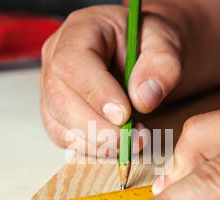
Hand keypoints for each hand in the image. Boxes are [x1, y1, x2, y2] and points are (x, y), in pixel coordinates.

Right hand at [39, 1, 219, 155]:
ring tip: (133, 141)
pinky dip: (93, 149)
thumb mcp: (167, 42)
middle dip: (98, 128)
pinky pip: (65, 139)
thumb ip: (161, 65)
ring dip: (97, 143)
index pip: (72, 62)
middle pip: (60, 100)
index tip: (125, 115)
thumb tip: (144, 99)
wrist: (144, 55)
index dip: (95, 92)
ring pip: (59, 125)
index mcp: (80, 30)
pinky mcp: (58, 114)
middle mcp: (57, 58)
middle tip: (134, 139)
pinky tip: (119, 145)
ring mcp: (52, 88)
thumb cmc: (150, 44)